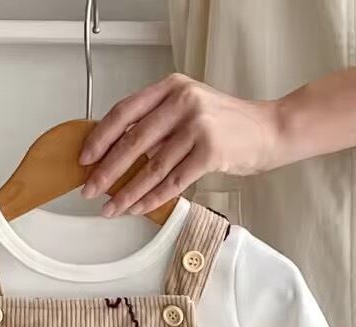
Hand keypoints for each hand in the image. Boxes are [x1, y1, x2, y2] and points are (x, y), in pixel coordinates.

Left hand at [79, 74, 282, 216]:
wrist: (270, 129)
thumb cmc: (227, 124)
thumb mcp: (189, 109)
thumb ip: (157, 124)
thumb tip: (115, 152)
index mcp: (172, 88)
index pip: (124, 112)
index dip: (100, 137)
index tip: (85, 158)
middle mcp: (183, 102)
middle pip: (133, 142)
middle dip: (106, 171)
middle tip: (90, 191)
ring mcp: (198, 126)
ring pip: (151, 168)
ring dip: (127, 193)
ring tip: (111, 208)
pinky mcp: (211, 152)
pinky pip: (172, 182)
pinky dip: (152, 199)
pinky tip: (138, 209)